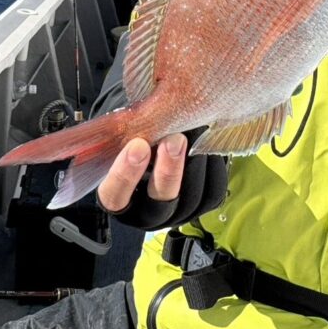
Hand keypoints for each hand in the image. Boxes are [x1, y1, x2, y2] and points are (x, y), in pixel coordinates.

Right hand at [97, 131, 228, 229]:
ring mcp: (177, 212)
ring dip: (194, 165)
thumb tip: (147, 116)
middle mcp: (147, 211)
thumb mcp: (127, 131)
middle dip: (168, 172)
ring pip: (191, 201)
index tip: (137, 145)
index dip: (125, 174)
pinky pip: (212, 191)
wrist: (161, 136)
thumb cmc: (136, 133)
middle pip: (159, 205)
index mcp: (118, 196)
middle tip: (174, 139)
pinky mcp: (203, 204)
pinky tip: (206, 141)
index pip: (115, 195)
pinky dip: (212, 166)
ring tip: (194, 132)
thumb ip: (131, 131)